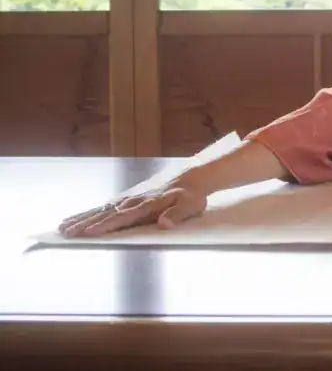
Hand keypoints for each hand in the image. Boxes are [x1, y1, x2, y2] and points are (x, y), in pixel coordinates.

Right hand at [58, 183, 207, 237]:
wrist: (189, 177)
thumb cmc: (190, 195)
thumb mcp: (191, 204)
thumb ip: (178, 214)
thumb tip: (164, 224)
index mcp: (148, 204)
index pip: (124, 217)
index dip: (107, 225)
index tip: (90, 233)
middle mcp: (134, 201)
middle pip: (106, 214)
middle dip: (85, 224)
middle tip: (66, 234)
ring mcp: (128, 199)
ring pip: (100, 210)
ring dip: (81, 219)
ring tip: (62, 228)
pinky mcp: (125, 199)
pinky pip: (103, 207)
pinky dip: (87, 213)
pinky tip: (74, 219)